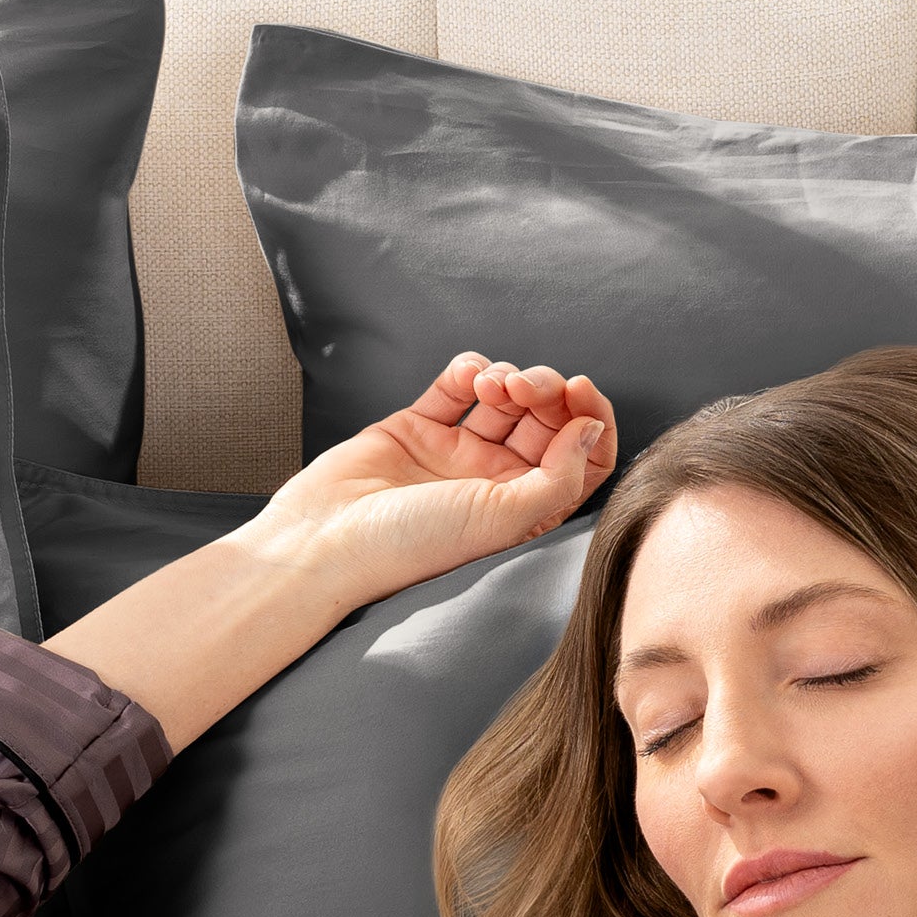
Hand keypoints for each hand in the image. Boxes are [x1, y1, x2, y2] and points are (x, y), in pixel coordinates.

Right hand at [42, 352, 616, 755]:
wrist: (324, 543)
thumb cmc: (413, 546)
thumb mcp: (503, 518)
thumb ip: (558, 476)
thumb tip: (592, 430)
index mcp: (526, 510)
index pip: (581, 458)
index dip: (590, 421)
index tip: (580, 394)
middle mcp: (496, 482)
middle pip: (546, 421)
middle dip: (546, 391)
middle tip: (526, 387)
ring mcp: (456, 453)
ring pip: (505, 397)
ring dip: (509, 377)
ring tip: (491, 386)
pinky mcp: (417, 428)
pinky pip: (455, 386)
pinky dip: (468, 370)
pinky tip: (466, 377)